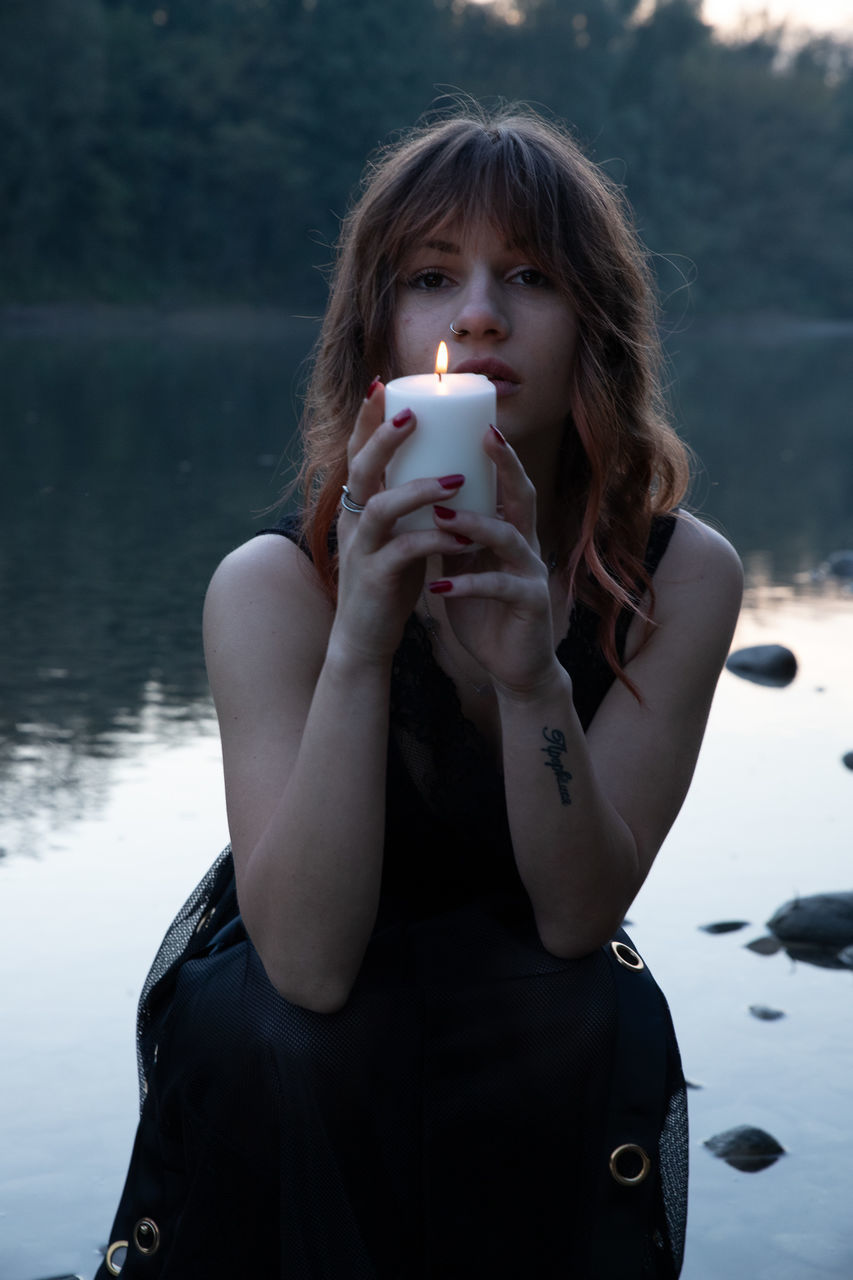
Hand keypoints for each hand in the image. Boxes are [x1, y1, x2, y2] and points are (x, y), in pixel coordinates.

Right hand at [332, 381, 475, 664]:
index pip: (357, 452)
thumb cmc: (388, 583)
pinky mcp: (374, 579)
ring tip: (454, 480)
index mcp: (359, 505)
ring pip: (380, 508)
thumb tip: (446, 464)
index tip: (384, 384)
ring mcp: (361, 550)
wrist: (364, 638)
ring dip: (417, 490)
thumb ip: (410, 504)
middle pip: (360, 468)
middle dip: (383, 439)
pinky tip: (460, 538)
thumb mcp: (397, 534)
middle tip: (412, 416)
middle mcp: (353, 521)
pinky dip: (432, 542)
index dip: (367, 418)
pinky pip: (402, 553)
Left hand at [427, 426, 561, 695]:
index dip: (496, 452)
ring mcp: (530, 574)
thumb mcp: (464, 565)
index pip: (505, 482)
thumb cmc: (484, 611)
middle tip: (483, 437)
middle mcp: (525, 546)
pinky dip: (467, 586)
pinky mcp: (528, 605)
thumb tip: (415, 494)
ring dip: (474, 525)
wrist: (511, 665)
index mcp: (509, 532)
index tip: (475, 419)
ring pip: (509, 538)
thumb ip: (449, 533)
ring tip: (441, 516)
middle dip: (505, 465)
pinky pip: (498, 588)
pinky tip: (438, 588)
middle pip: (522, 496)